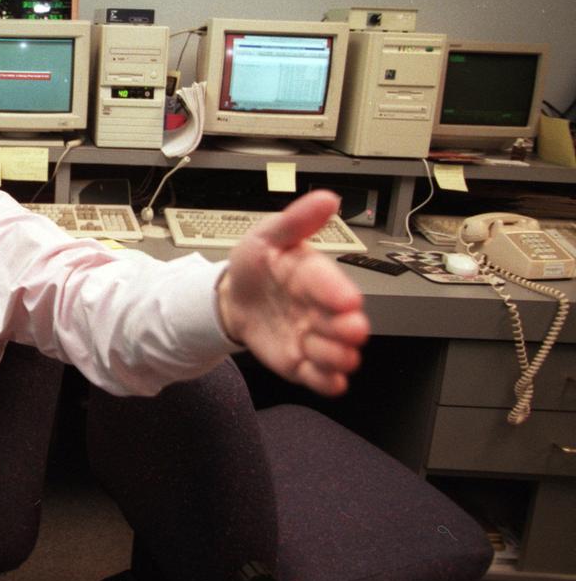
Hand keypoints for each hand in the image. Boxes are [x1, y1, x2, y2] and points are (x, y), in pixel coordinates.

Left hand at [215, 190, 369, 395]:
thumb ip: (296, 221)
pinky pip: (322, 378)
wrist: (233, 298)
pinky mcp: (303, 362)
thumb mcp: (267, 236)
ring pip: (337, 353)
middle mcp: (322, 308)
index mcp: (315, 275)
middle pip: (344, 323)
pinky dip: (328, 381)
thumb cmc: (256, 266)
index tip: (347, 300)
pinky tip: (329, 379)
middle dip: (348, 329)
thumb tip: (326, 199)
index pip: (331, 283)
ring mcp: (314, 337)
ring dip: (335, 356)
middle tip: (348, 330)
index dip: (338, 291)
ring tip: (321, 352)